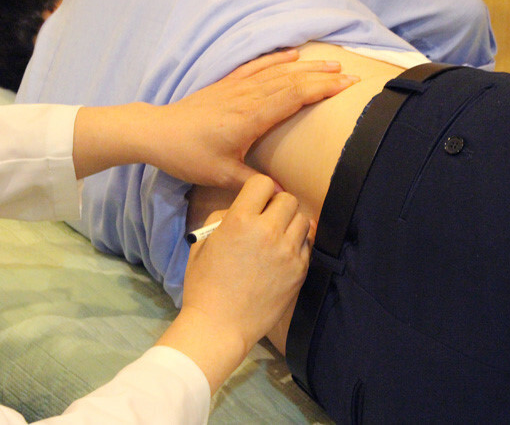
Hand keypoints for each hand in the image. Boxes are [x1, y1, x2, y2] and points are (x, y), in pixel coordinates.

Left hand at [154, 49, 357, 189]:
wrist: (156, 133)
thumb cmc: (189, 156)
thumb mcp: (222, 176)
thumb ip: (255, 183)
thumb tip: (284, 196)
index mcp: (250, 118)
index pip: (294, 97)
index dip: (322, 89)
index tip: (346, 86)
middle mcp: (247, 98)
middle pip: (292, 81)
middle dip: (324, 76)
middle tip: (351, 75)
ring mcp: (236, 88)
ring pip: (278, 71)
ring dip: (307, 66)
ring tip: (332, 61)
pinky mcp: (226, 85)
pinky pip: (256, 67)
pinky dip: (276, 59)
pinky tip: (292, 54)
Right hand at [156, 175, 314, 392]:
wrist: (220, 326)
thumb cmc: (204, 285)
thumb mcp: (202, 243)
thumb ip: (221, 218)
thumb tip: (240, 209)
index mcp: (239, 220)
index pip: (262, 183)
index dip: (259, 190)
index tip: (256, 202)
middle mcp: (267, 231)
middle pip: (288, 199)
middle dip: (277, 206)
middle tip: (268, 220)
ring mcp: (287, 252)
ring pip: (302, 219)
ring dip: (290, 224)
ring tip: (277, 238)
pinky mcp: (300, 270)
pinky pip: (308, 244)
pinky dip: (298, 245)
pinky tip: (283, 256)